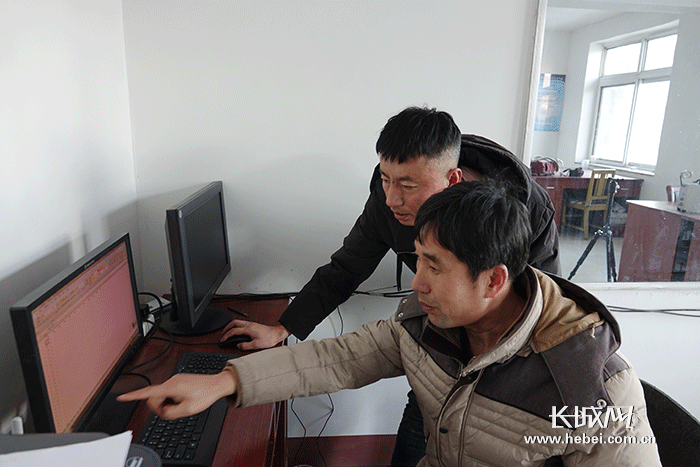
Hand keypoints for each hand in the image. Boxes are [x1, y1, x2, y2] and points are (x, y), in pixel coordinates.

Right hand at [116, 371, 236, 419]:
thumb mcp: (187, 410)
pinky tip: (185, 399)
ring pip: (163, 395)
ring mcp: (175, 379)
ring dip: (169, 403)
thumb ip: (170, 413)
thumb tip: (163, 411)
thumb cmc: (205, 394)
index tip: (122, 397)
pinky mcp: (180, 380)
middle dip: (161, 406)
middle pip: (155, 397)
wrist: (217, 384)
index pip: (148, 392)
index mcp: (171, 387)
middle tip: (174, 411)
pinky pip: (170, 392)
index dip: (133, 395)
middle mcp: (171, 381)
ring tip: (183, 404)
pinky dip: (173, 398)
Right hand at [220, 319, 289, 349]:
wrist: (276, 334)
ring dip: (231, 326)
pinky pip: (242, 323)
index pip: (234, 331)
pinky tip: (236, 331)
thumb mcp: (256, 345)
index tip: (222, 340)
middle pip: (233, 322)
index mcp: (248, 329)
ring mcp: (251, 324)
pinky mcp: (253, 325)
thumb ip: (245, 345)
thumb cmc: (269, 338)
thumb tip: (238, 345)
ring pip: (237, 322)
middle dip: (226, 328)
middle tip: (222, 334)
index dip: (226, 335)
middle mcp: (249, 324)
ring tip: (227, 332)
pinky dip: (236, 326)